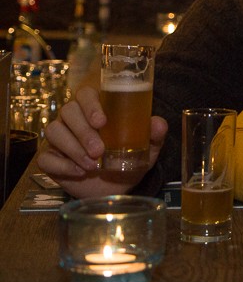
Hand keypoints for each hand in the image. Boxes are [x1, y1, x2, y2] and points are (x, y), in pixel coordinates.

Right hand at [36, 86, 167, 197]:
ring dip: (73, 149)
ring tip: (93, 165)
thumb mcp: (146, 148)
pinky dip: (62, 165)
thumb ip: (154, 135)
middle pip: (68, 111)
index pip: (86, 94)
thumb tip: (159, 125)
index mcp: (96, 109)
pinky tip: (79, 172)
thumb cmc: (129, 158)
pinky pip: (45, 157)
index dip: (90, 105)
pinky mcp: (50, 158)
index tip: (102, 121)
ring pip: (55, 131)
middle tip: (99, 150)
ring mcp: (60, 138)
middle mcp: (74, 119)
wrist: (116, 187)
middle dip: (83, 131)